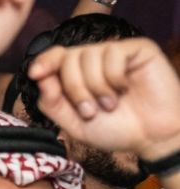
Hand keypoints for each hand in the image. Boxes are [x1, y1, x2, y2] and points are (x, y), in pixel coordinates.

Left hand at [28, 39, 179, 160]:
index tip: (35, 74)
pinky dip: (114, 77)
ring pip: (88, 55)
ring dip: (95, 86)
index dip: (43, 62)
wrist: (153, 139)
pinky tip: (124, 89)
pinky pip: (112, 53)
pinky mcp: (138, 49)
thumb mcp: (74, 124)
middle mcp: (95, 60)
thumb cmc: (116, 130)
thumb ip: (53, 103)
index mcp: (78, 74)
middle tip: (89, 111)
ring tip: (110, 105)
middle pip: (67, 58)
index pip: (55, 57)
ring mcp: (116, 53)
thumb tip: (39, 78)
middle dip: (73, 87)